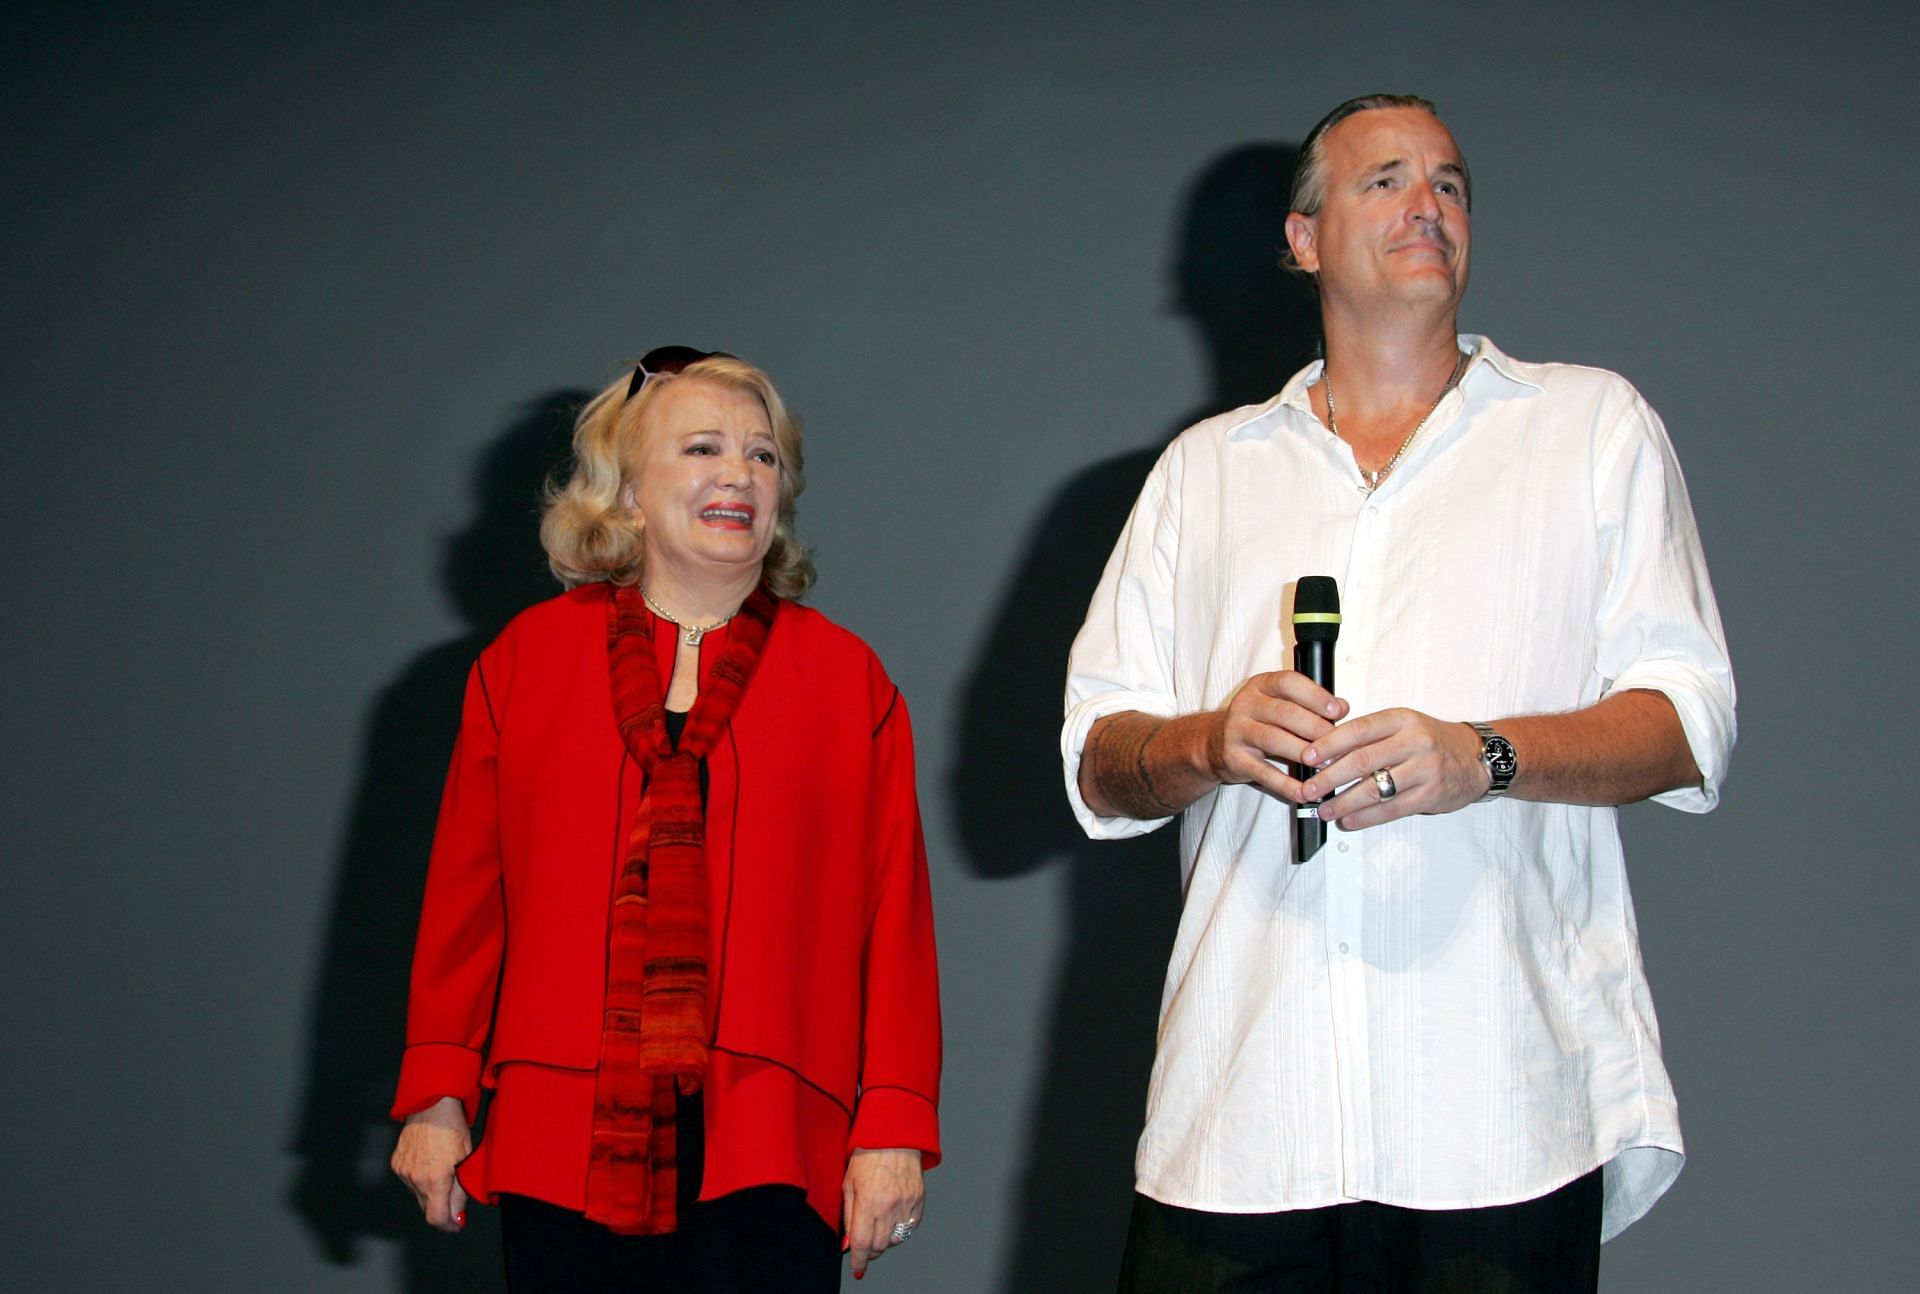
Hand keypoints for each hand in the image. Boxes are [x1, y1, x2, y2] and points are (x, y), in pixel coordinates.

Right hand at [390, 1096, 470, 1232]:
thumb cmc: (452, 1127)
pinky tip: (430, 1164)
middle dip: (441, 1209)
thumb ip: (460, 1191)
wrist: (431, 1105)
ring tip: (443, 1173)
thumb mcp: (465, 1159)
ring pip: (418, 1195)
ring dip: (431, 1193)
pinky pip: (409, 1182)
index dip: (448, 1226)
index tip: (456, 1224)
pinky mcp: (397, 1164)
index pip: (436, 1218)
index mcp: (435, 1179)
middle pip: (427, 1209)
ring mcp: (403, 1172)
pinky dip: (420, 1180)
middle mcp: (415, 1179)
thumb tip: (457, 1215)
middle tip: (455, 1201)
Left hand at [842, 1148, 923, 1279]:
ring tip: (877, 1224)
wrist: (895, 1137)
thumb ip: (848, 1216)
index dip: (858, 1261)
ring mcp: (906, 1205)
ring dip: (883, 1240)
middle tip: (863, 1242)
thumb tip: (849, 1243)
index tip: (856, 1269)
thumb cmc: (867, 1156)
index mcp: (869, 1202)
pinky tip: (891, 1217)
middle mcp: (890, 1207)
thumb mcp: (848, 1185)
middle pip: (879, 1246)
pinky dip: (899, 1230)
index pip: (862, 1244)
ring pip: (894, 1240)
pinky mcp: (919, 1202)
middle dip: (868, 1250)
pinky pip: (909, 1229)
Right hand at [1208, 671, 1348, 800]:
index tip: (1337, 711)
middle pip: (1285, 713)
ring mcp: (1237, 731)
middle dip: (1316, 729)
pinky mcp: (1234, 758)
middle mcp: (1246, 704)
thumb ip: (1308, 703)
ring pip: (1274, 740)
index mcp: (1261, 686)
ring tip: (1326, 765)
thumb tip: (1342, 708)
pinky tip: (1304, 791)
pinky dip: (1286, 784)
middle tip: (1338, 744)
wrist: (1214, 742)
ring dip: (1303, 753)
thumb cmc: (1256, 720)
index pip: (1288, 683)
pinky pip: (1263, 772)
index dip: (1315, 696)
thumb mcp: (1278, 703)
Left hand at [1299, 709, 1488, 828]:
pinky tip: (1349, 820)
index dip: (1328, 744)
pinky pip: (1392, 809)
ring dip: (1344, 802)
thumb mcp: (1402, 726)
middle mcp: (1414, 742)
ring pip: (1375, 789)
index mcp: (1401, 719)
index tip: (1306, 757)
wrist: (1476, 757)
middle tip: (1308, 789)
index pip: (1358, 730)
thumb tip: (1325, 754)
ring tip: (1324, 809)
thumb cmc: (1431, 740)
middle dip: (1329, 778)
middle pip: (1362, 761)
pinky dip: (1366, 817)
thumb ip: (1369, 736)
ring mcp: (1425, 769)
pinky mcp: (1431, 794)